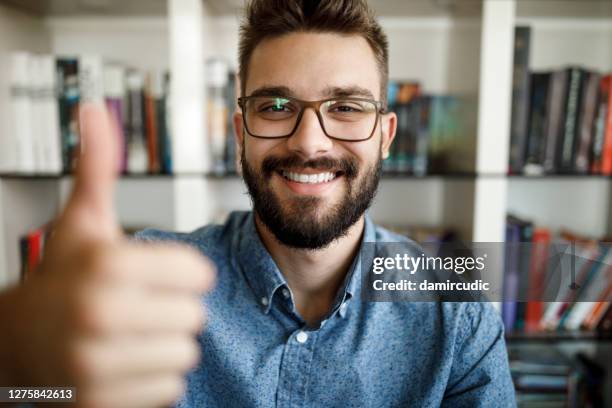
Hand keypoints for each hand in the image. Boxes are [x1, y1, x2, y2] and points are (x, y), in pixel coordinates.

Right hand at [0, 104, 215, 406]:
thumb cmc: (58, 279)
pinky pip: (169, 388)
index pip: (199, 273)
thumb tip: (95, 110)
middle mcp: (100, 316)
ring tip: (129, 334)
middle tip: (138, 306)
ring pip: (185, 353)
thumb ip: (98, 168)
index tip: (155, 274)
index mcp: (106, 265)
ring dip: (164, 344)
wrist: (13, 345)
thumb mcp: (80, 221)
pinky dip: (153, 378)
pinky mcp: (102, 402)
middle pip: (196, 315)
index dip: (181, 273)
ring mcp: (98, 365)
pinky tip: (123, 362)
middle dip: (173, 309)